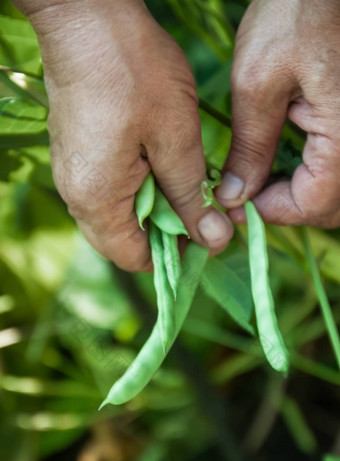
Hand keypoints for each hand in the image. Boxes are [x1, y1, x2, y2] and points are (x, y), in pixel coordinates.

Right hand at [20, 0, 232, 270]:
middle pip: (124, 240)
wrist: (86, 20)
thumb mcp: (176, 139)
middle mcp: (78, 195)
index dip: (174, 256)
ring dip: (155, 207)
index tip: (207, 235)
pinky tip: (162, 163)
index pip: (134, 258)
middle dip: (166, 232)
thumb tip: (213, 240)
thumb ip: (191, 196)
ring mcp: (73, 174)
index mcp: (97, 200)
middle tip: (202, 208)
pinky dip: (139, 187)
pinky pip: (109, 189)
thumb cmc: (133, 72)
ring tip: (186, 182)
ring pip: (118, 215)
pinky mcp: (77, 155)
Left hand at [215, 0, 339, 228]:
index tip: (235, 202)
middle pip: (331, 207)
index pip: (313, 205)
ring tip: (263, 179)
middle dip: (288, 207)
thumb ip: (249, 148)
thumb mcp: (257, 83)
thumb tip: (234, 196)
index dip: (271, 211)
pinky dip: (315, 176)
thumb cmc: (295, 13)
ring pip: (337, 192)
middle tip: (248, 193)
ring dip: (303, 195)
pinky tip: (287, 161)